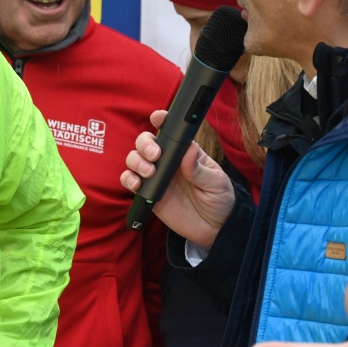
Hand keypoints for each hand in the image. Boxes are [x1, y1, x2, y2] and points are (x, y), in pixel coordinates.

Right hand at [121, 109, 237, 247]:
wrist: (214, 229)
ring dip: (136, 161)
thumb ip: (200, 169)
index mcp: (185, 152)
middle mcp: (167, 161)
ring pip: (134, 159)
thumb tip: (188, 150)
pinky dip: (128, 179)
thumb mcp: (217, 183)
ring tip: (148, 172)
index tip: (157, 118)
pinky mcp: (148, 193)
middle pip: (146, 142)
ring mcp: (156, 176)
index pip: (171, 131)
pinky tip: (137, 185)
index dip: (161, 120)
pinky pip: (130, 181)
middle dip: (145, 144)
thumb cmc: (219, 200)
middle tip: (155, 155)